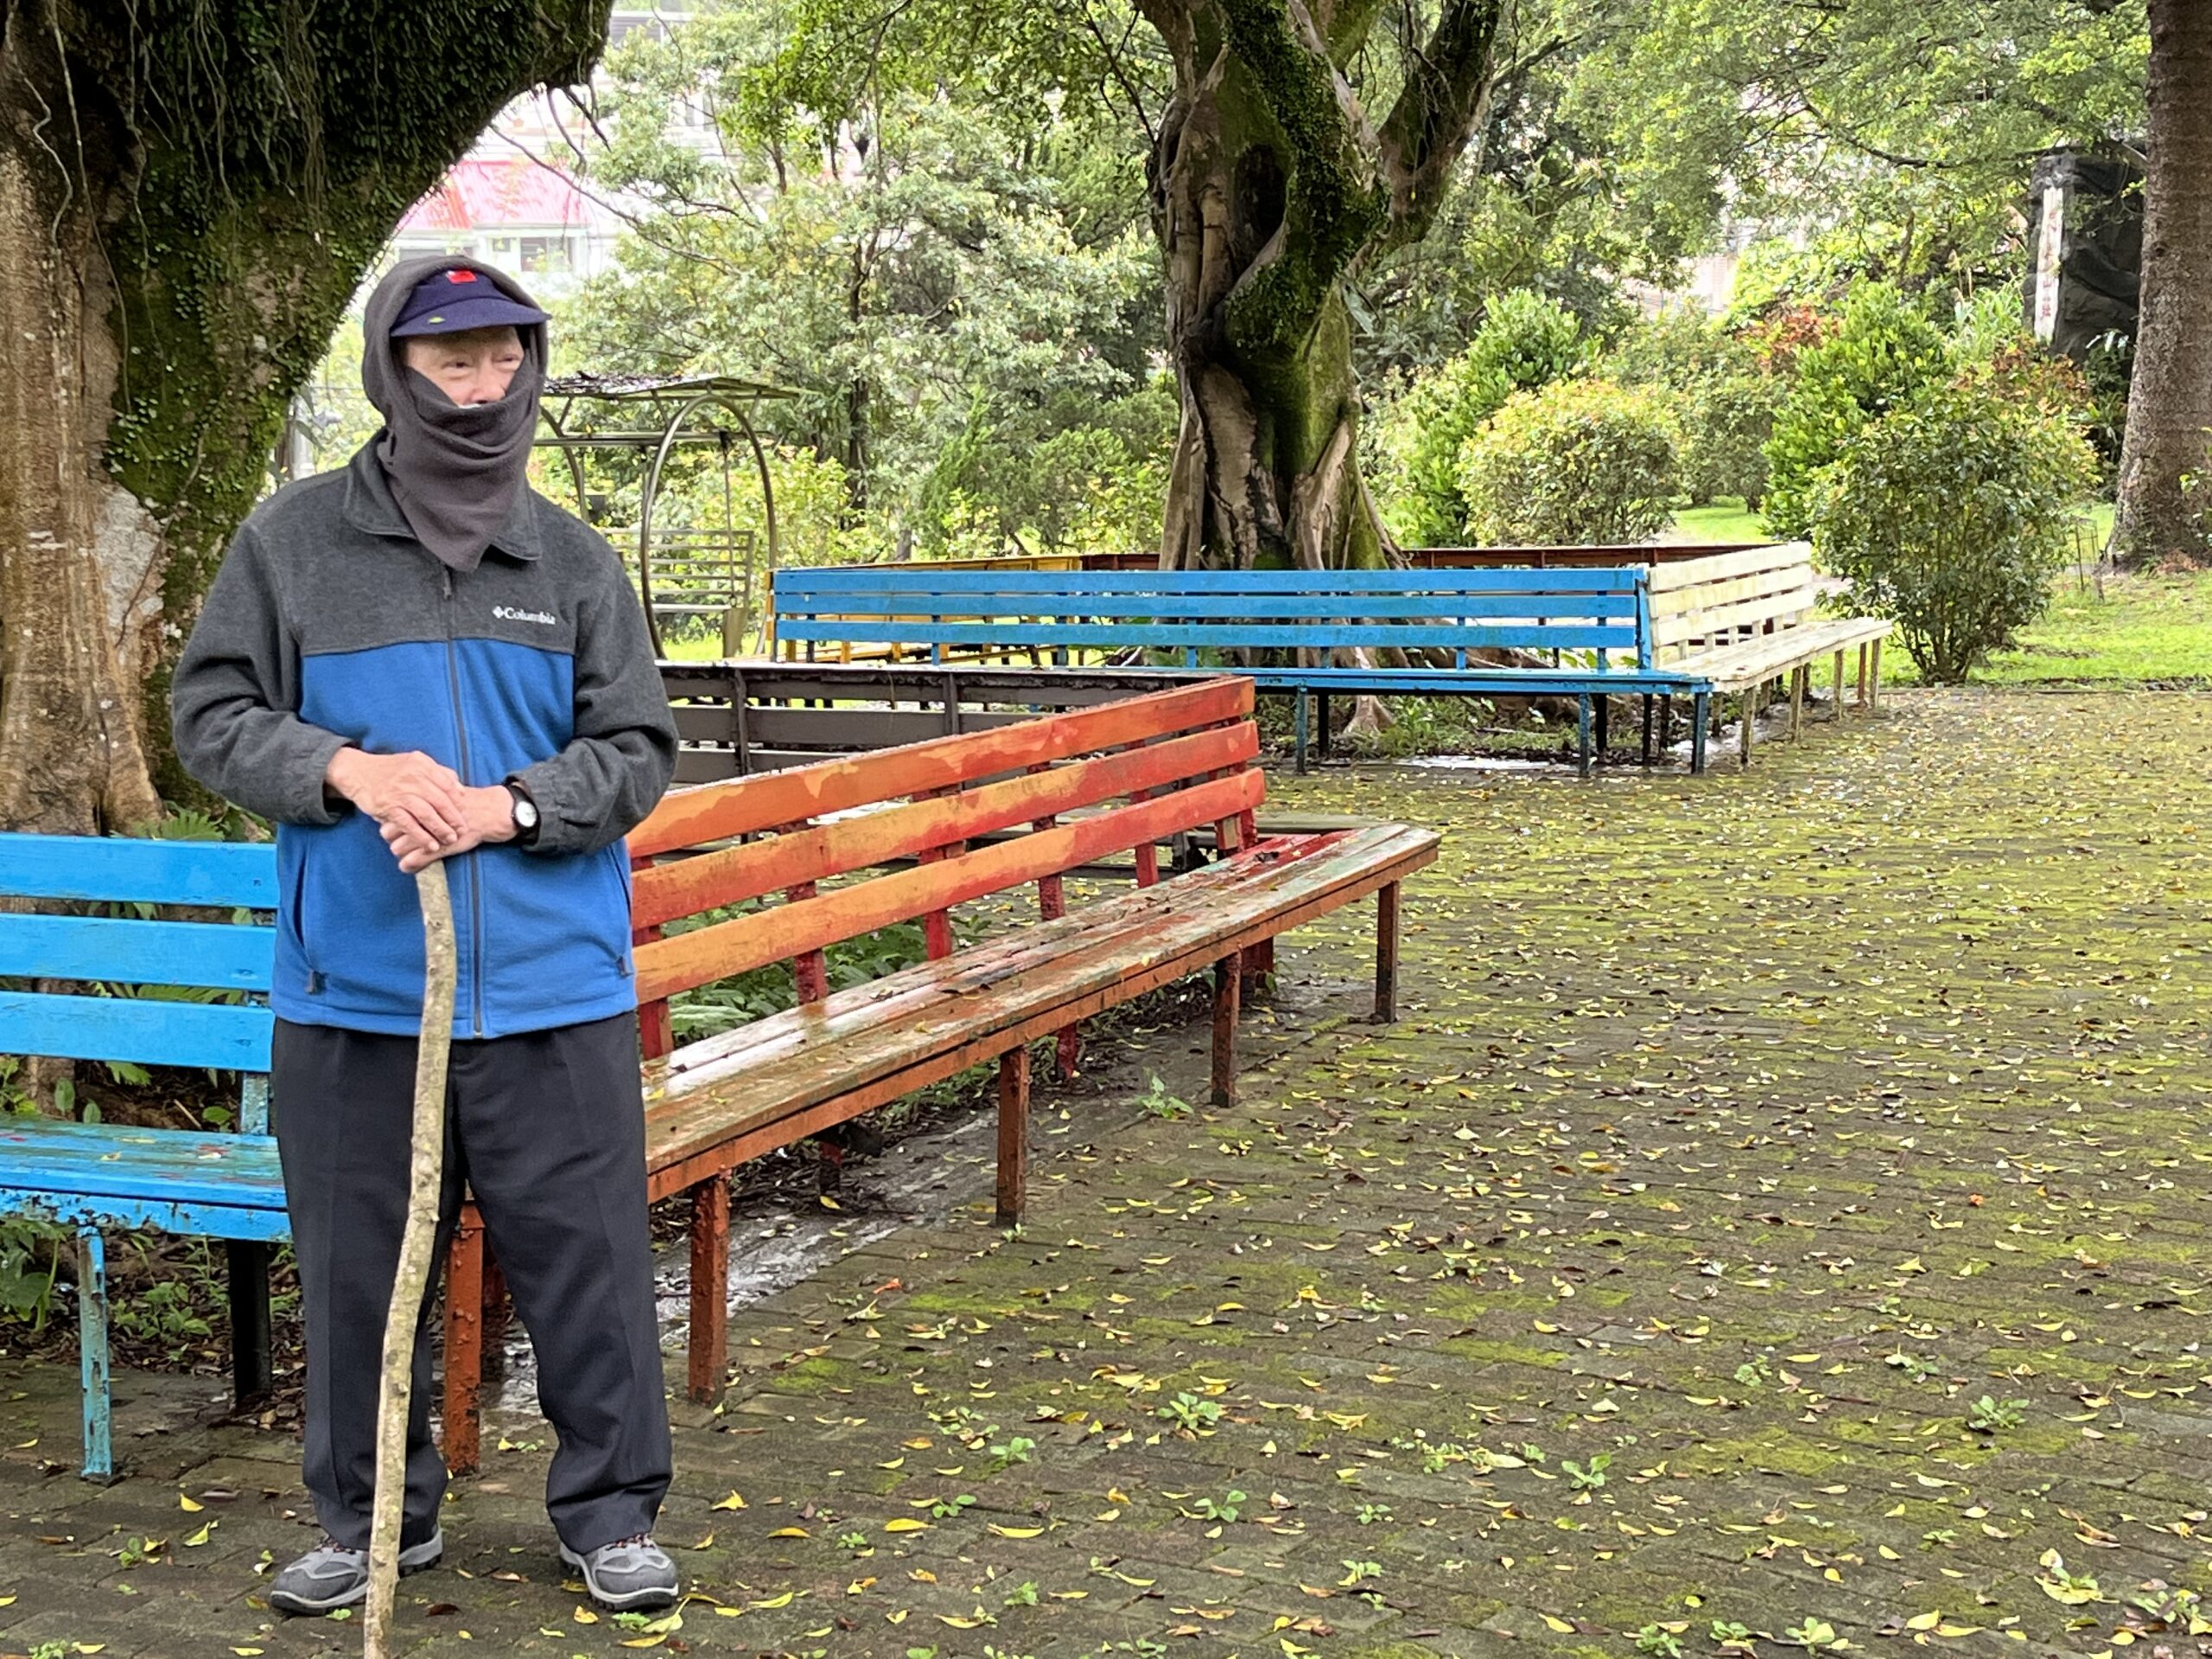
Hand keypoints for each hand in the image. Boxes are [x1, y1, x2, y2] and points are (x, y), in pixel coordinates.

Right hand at [325, 749, 467, 849]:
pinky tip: (430, 846)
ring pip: (426, 814)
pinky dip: (421, 836)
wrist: (357, 771)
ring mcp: (399, 792)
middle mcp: (412, 777)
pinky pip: (408, 824)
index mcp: (422, 765)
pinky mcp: (388, 806)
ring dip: (440, 829)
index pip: (448, 785)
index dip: (458, 801)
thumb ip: (438, 773)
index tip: (466, 813)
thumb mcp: (415, 764)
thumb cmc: (391, 770)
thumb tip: (460, 789)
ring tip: (450, 840)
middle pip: (440, 801)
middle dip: (454, 818)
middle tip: (462, 830)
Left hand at [380, 785, 517, 872]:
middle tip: (401, 840)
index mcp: (417, 802)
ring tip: (409, 852)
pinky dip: (408, 866)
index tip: (397, 827)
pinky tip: (410, 865)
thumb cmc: (466, 802)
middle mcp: (418, 818)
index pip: (390, 815)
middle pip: (388, 833)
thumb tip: (407, 801)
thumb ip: (425, 796)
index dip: (390, 823)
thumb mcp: (443, 791)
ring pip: (397, 848)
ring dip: (400, 852)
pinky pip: (412, 862)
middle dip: (392, 838)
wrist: (488, 812)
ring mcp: (426, 834)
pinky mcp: (436, 850)